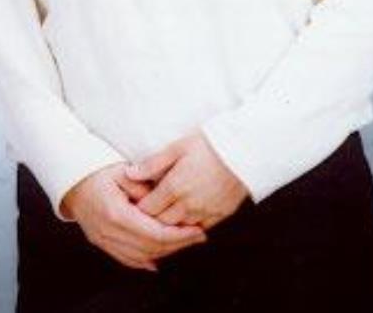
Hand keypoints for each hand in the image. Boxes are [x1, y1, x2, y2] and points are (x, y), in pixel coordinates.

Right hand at [60, 162, 208, 271]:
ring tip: (183, 243)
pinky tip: (157, 259)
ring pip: (140, 257)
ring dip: (164, 253)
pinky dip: (143, 261)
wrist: (70, 179)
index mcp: (116, 213)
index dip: (179, 235)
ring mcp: (103, 239)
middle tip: (197, 237)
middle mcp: (109, 231)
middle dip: (177, 245)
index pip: (154, 233)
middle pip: (150, 248)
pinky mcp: (101, 242)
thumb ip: (142, 186)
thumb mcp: (122, 171)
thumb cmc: (96, 170)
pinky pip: (125, 258)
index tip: (197, 230)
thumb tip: (162, 199)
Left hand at [122, 131, 250, 230]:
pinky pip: (198, 229)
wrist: (243, 150)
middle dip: (151, 219)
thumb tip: (130, 173)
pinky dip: (189, 226)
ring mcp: (205, 212)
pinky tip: (185, 216)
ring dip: (169, 223)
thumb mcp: (177, 147)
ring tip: (164, 211)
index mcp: (175, 186)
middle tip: (145, 209)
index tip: (133, 202)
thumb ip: (152, 163)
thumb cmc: (208, 143)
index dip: (138, 207)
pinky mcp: (219, 215)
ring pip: (179, 229)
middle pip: (161, 223)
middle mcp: (188, 204)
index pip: (147, 208)